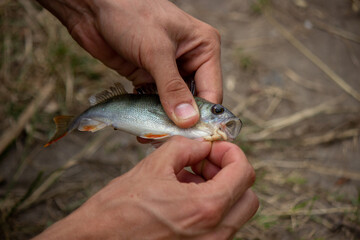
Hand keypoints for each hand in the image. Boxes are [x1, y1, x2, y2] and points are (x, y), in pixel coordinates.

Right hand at [33, 137, 257, 239]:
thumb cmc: (118, 208)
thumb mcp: (154, 165)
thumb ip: (187, 147)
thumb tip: (203, 144)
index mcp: (205, 208)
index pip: (243, 172)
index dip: (231, 152)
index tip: (213, 148)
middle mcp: (214, 234)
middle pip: (248, 196)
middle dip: (230, 172)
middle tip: (204, 163)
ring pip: (235, 212)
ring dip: (220, 189)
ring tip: (189, 179)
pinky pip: (219, 226)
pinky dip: (210, 206)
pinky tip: (183, 196)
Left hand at [36, 0, 222, 127]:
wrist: (93, 8)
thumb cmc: (130, 14)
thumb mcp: (155, 50)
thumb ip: (172, 87)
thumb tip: (188, 120)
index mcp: (203, 48)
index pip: (212, 90)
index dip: (203, 116)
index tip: (192, 137)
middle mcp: (190, 60)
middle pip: (193, 101)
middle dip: (182, 121)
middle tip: (167, 139)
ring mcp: (169, 71)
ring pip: (174, 105)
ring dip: (164, 120)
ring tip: (152, 136)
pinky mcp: (149, 77)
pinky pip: (155, 102)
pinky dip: (150, 114)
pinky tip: (143, 127)